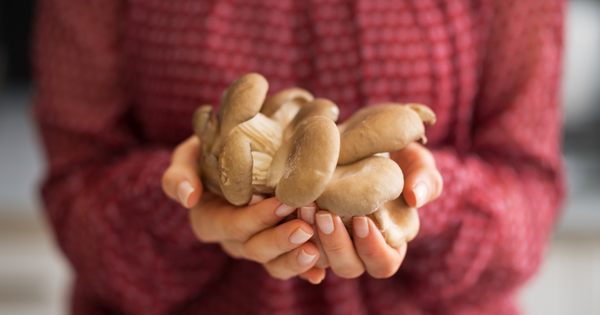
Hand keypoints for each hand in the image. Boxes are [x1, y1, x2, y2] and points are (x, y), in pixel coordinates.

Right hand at [162, 136, 324, 282]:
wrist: (236, 154)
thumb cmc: (210, 152)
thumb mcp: (188, 156)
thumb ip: (180, 174)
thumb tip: (188, 197)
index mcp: (210, 221)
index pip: (234, 224)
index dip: (258, 217)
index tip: (283, 202)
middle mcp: (233, 240)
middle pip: (255, 248)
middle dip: (280, 240)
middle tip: (304, 228)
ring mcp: (255, 246)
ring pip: (273, 263)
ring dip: (294, 260)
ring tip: (314, 251)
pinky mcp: (277, 248)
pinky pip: (288, 265)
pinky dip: (305, 272)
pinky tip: (319, 274)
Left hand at [300, 142, 441, 278]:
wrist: (359, 140)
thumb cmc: (394, 156)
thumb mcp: (415, 161)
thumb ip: (425, 178)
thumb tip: (416, 197)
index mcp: (389, 242)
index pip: (383, 264)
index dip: (373, 249)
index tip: (362, 220)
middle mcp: (357, 249)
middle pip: (347, 266)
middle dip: (335, 243)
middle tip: (324, 213)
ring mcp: (328, 241)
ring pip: (316, 258)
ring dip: (309, 236)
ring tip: (304, 205)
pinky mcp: (305, 228)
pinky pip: (291, 243)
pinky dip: (286, 229)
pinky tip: (284, 207)